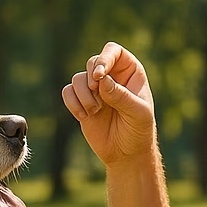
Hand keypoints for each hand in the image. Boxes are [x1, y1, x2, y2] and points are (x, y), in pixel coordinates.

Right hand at [62, 42, 156, 166]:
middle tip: (96, 95)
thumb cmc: (138, 131)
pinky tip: (84, 117)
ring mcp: (95, 90)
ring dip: (83, 95)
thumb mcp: (138, 114)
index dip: (104, 59)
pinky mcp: (82, 103)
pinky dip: (72, 103)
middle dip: (91, 79)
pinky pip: (68, 92)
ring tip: (95, 112)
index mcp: (130, 72)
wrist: (127, 154)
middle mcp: (111, 77)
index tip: (99, 76)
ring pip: (78, 78)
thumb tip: (102, 80)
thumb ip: (121, 96)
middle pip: (93, 62)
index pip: (113, 51)